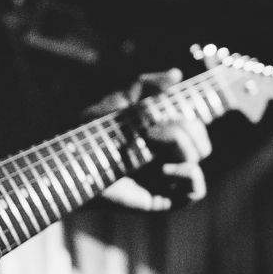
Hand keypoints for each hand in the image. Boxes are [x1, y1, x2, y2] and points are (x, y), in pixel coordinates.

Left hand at [89, 70, 211, 210]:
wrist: (72, 170)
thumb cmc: (87, 136)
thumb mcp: (114, 104)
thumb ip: (144, 86)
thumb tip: (177, 74)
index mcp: (161, 131)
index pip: (194, 115)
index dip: (195, 106)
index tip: (183, 101)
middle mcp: (168, 153)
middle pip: (200, 134)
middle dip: (182, 127)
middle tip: (150, 130)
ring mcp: (169, 176)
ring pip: (200, 154)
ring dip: (179, 144)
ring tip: (148, 144)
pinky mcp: (166, 199)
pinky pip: (197, 189)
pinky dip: (186, 174)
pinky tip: (163, 171)